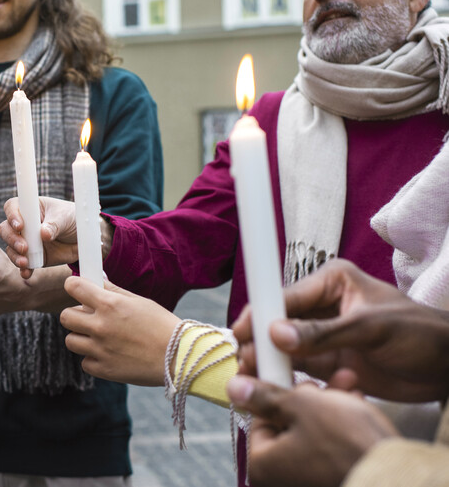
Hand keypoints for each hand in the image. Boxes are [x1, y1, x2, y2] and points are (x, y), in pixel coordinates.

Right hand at [0, 196, 80, 278]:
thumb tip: (43, 233)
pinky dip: (24, 269)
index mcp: (31, 208)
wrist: (84, 239)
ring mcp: (26, 241)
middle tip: (24, 247)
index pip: (12, 207)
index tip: (20, 226)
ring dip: (15, 256)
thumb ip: (54, 224)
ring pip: (10, 248)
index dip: (12, 215)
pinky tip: (27, 273)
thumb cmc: (73, 219)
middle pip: (6, 229)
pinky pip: (23, 264)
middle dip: (12, 239)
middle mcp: (24, 225)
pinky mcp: (32, 257)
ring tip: (25, 262)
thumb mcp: (66, 217)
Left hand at [60, 276, 179, 385]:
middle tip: (90, 317)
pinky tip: (110, 354)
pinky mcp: (103, 370)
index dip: (73, 287)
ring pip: (71, 340)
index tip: (77, 290)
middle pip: (66, 316)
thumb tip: (96, 280)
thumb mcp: (138, 301)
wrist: (178, 357)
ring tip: (100, 338)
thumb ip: (113, 291)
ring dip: (82, 338)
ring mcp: (100, 349)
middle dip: (76, 315)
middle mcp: (101, 326)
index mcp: (110, 304)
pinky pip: (84, 362)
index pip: (73, 287)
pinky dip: (94, 358)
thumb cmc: (161, 325)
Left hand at [227, 376, 398, 486]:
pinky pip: (331, 447)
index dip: (275, 390)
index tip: (286, 371)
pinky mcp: (335, 478)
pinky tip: (356, 402)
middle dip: (307, 395)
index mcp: (263, 466)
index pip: (259, 418)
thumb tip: (235, 388)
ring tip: (346, 382)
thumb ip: (266, 396)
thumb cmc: (347, 445)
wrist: (396, 479)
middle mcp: (281, 480)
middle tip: (320, 379)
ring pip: (312, 432)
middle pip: (287, 424)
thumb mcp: (303, 407)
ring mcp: (308, 481)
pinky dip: (341, 425)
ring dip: (328, 404)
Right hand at [232, 259, 448, 402]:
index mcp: (332, 282)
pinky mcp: (328, 361)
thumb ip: (323, 333)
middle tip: (243, 361)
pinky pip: (298, 368)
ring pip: (284, 347)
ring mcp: (323, 335)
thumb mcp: (371, 328)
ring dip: (268, 361)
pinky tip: (276, 386)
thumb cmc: (420, 334)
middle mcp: (322, 305)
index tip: (240, 332)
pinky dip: (286, 377)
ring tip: (252, 377)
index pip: (286, 296)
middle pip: (278, 321)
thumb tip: (276, 335)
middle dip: (259, 341)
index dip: (260, 314)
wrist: (448, 368)